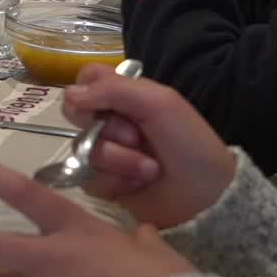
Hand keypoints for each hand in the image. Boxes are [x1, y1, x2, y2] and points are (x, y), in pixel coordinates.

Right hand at [60, 64, 238, 229]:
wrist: (206, 196)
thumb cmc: (188, 143)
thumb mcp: (159, 103)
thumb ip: (113, 89)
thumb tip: (70, 95)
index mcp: (127, 97)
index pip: (86, 80)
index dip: (89, 91)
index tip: (106, 104)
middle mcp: (112, 122)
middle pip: (77, 114)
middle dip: (109, 129)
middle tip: (137, 138)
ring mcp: (106, 154)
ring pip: (83, 148)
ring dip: (119, 160)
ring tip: (149, 170)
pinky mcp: (104, 184)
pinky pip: (87, 177)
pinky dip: (115, 181)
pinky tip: (138, 185)